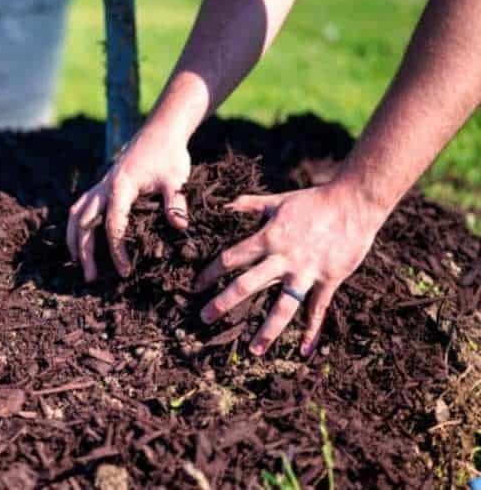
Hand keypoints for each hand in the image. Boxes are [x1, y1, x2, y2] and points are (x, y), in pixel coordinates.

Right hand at [67, 126, 190, 281]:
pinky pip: (80, 207)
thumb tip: (179, 226)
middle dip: (84, 251)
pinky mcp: (101, 186)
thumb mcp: (176, 179)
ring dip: (74, 240)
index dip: (116, 250)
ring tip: (78, 264)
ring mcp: (100, 185)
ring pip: (76, 215)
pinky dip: (76, 226)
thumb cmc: (169, 155)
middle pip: (85, 223)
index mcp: (121, 186)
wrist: (160, 132)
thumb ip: (176, 202)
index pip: (113, 225)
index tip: (124, 271)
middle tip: (90, 278)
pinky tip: (80, 242)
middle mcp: (104, 186)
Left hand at [197, 183, 385, 356]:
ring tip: (254, 350)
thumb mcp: (278, 200)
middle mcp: (283, 259)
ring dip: (268, 330)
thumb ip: (250, 204)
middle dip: (224, 303)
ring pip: (283, 307)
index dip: (211, 273)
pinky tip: (304, 350)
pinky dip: (311, 331)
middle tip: (205, 318)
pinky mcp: (329, 280)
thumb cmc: (314, 201)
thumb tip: (226, 205)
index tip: (196, 286)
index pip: (231, 259)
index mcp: (268, 238)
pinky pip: (317, 310)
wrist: (354, 203)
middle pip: (247, 285)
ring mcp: (306, 272)